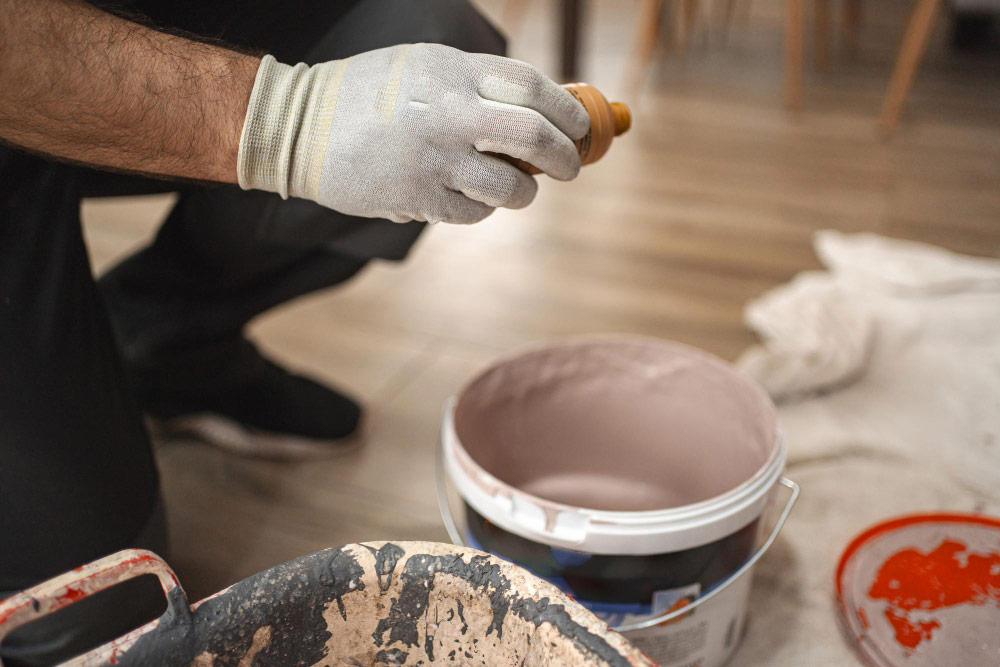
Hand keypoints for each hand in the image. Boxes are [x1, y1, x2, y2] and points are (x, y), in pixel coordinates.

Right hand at [237, 43, 589, 223]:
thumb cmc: (369, 94)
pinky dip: (482, 208)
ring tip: (517, 185)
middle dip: (567, 157)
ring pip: (513, 186)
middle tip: (570, 166)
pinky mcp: (418, 197)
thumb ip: (479, 83)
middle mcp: (449, 111)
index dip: (570, 110)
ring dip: (525, 191)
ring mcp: (434, 157)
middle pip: (536, 135)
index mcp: (454, 71)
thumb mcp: (425, 65)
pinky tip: (466, 196)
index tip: (583, 127)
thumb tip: (545, 109)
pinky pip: (476, 213)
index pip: (534, 86)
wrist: (298, 125)